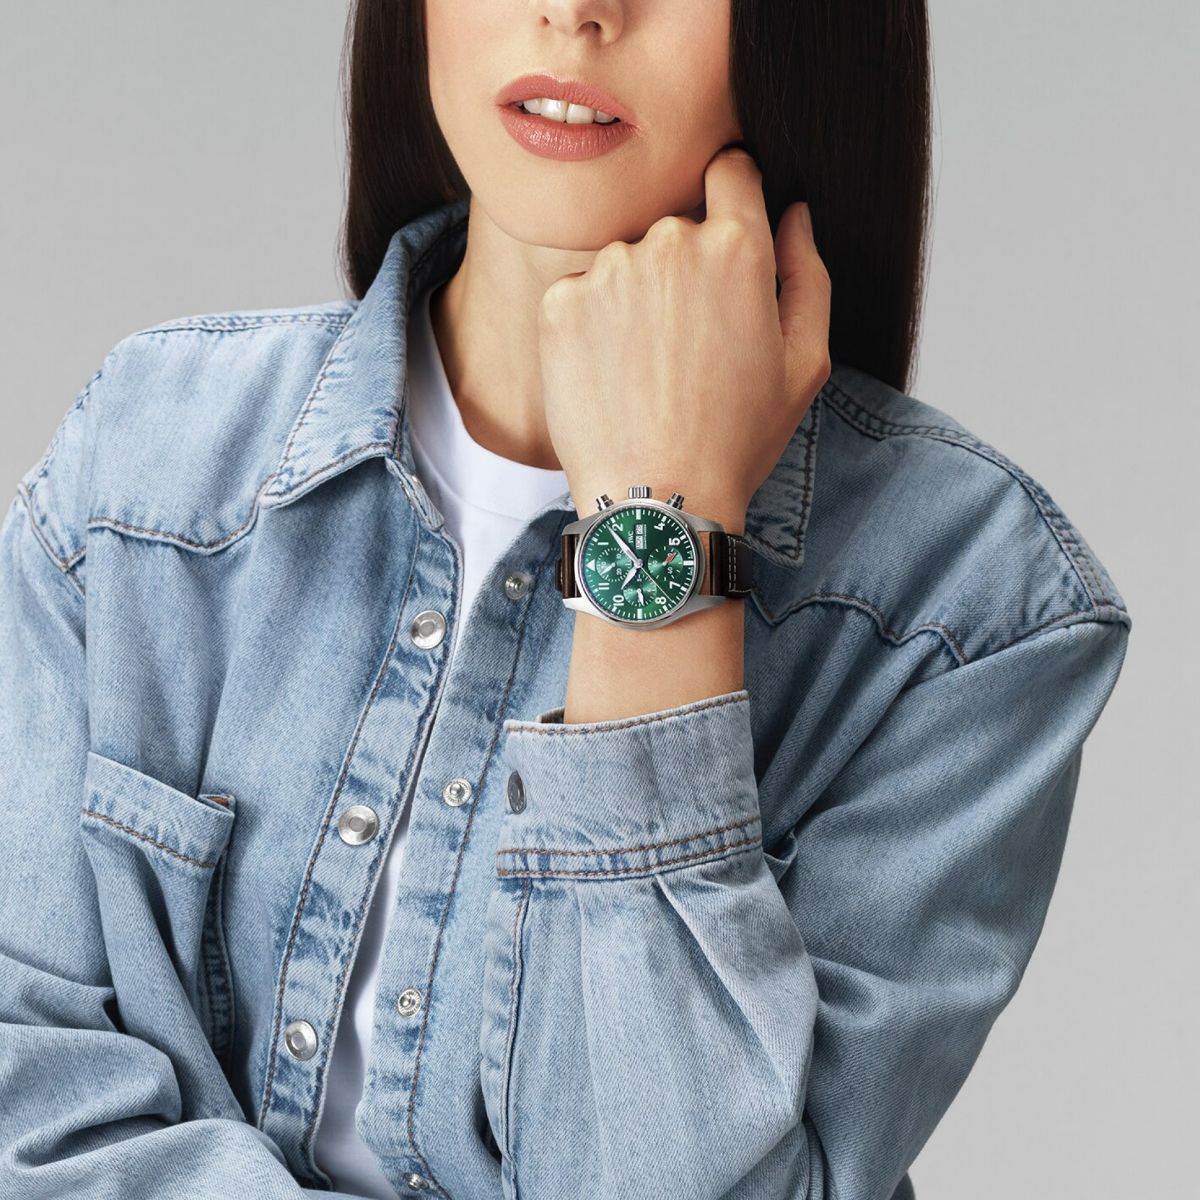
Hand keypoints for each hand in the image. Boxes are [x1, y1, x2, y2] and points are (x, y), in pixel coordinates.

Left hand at [538, 146, 831, 531]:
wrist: (658, 498)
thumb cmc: (737, 439)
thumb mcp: (804, 363)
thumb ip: (806, 273)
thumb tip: (793, 212)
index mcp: (736, 248)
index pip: (731, 171)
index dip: (731, 196)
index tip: (724, 233)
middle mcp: (669, 242)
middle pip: (674, 228)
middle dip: (683, 271)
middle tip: (687, 348)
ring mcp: (608, 270)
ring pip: (624, 263)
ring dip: (634, 300)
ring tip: (646, 373)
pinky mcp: (560, 302)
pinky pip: (580, 294)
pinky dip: (592, 328)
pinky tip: (610, 378)